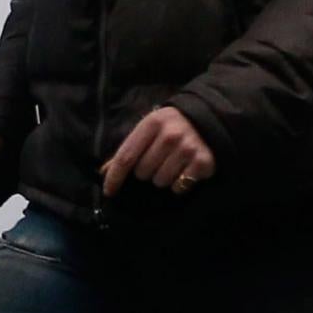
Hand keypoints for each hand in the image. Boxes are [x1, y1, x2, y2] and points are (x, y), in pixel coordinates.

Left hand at [100, 107, 215, 198]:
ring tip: (171, 164)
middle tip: (157, 160)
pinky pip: (179, 186)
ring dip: (162, 177)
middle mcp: (170, 135)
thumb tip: (105, 172)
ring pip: (160, 181)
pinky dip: (179, 183)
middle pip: (142, 172)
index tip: (108, 191)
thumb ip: (128, 149)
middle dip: (145, 171)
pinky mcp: (203, 162)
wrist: (208, 120)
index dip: (114, 177)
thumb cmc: (170, 127)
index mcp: (152, 124)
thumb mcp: (149, 130)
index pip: (126, 157)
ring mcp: (188, 148)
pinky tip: (185, 169)